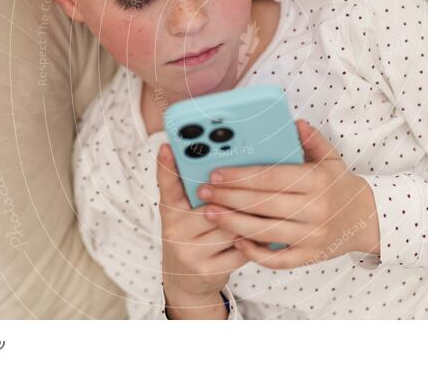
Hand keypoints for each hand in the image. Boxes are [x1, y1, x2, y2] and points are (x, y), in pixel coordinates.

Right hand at [156, 143, 248, 306]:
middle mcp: (175, 231)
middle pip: (213, 206)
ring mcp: (189, 253)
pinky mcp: (207, 271)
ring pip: (230, 227)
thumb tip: (219, 164)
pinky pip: (240, 249)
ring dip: (248, 220)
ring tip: (260, 212)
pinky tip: (256, 236)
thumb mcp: (186, 214)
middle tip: (253, 185)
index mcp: (170, 212)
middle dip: (235, 198)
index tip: (167, 146)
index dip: (167, 166)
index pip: (168, 186)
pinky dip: (252, 242)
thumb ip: (195, 192)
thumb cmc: (193, 238)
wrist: (186, 282)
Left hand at [196, 120, 379, 268]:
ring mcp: (312, 236)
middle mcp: (315, 209)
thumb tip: (294, 122)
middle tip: (203, 192)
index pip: (271, 178)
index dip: (240, 176)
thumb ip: (312, 140)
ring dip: (233, 224)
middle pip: (262, 205)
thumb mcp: (331, 159)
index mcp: (317, 181)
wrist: (367, 220)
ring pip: (264, 232)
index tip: (216, 174)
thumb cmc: (340, 186)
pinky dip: (255, 253)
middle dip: (228, 198)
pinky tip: (236, 240)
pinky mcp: (310, 257)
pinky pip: (277, 259)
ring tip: (210, 214)